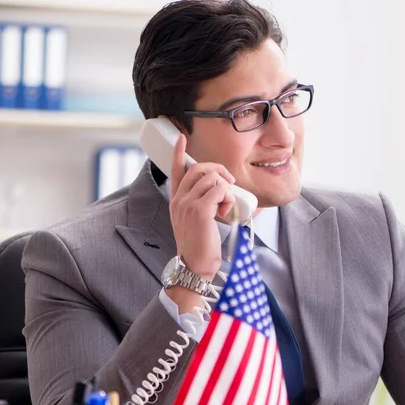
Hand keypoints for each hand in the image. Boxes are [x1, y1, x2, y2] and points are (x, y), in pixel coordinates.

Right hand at [169, 134, 235, 280]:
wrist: (195, 266)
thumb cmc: (200, 247)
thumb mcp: (197, 222)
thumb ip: (203, 205)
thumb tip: (224, 192)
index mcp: (177, 201)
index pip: (175, 171)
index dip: (178, 153)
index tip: (181, 138)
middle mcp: (179, 200)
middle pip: (200, 169)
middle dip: (219, 171)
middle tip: (229, 185)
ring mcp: (188, 204)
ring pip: (213, 178)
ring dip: (226, 189)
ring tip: (225, 208)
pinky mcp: (200, 211)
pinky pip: (220, 190)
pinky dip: (228, 197)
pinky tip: (226, 212)